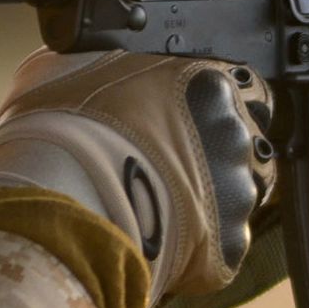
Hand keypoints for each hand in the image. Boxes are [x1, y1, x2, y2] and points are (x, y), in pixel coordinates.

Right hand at [0, 50, 275, 305]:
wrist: (62, 199)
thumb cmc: (62, 126)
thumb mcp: (71, 64)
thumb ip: (105, 60)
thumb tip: (91, 57)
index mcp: (208, 82)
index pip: (245, 88)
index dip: (219, 106)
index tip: (195, 120)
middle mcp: (235, 132)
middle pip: (246, 144)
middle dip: (220, 155)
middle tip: (175, 168)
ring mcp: (237, 189)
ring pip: (239, 195)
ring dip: (212, 202)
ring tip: (163, 210)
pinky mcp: (229, 244)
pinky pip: (222, 247)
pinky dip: (198, 250)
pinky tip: (160, 242)